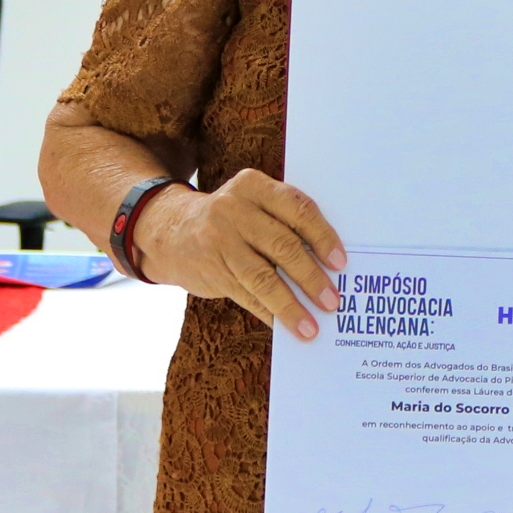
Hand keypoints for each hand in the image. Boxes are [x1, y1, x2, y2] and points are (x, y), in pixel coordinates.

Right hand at [131, 170, 347, 337]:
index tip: (341, 263)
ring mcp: (219, 240)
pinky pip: (246, 295)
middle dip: (311, 277)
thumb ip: (284, 221)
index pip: (298, 209)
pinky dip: (269, 313)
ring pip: (263, 277)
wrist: (171, 231)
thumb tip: (329, 264)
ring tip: (310, 326)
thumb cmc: (232, 220)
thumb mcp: (253, 204)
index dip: (323, 237)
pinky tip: (284, 326)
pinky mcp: (211, 269)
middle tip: (332, 301)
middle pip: (283, 245)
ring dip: (290, 306)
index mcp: (254, 186)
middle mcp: (234, 210)